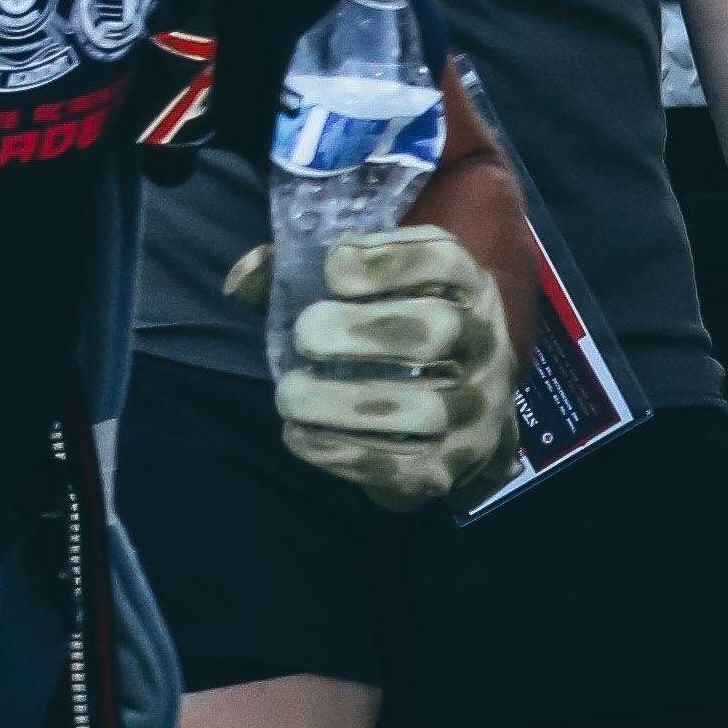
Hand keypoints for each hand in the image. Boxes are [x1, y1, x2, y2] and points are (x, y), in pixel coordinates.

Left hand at [276, 226, 520, 512]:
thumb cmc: (393, 333)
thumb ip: (301, 274)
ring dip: (344, 404)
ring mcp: (475, 413)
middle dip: (364, 330)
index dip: (387, 259)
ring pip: (424, 408)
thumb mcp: (366, 292)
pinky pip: (403, 467)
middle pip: (437, 329)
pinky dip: (343, 453)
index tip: (332, 268)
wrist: (456, 419)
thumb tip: (243, 276)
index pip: (444, 260)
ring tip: (290, 395)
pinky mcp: (451, 468)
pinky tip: (299, 436)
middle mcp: (484, 345)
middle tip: (305, 333)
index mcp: (466, 287)